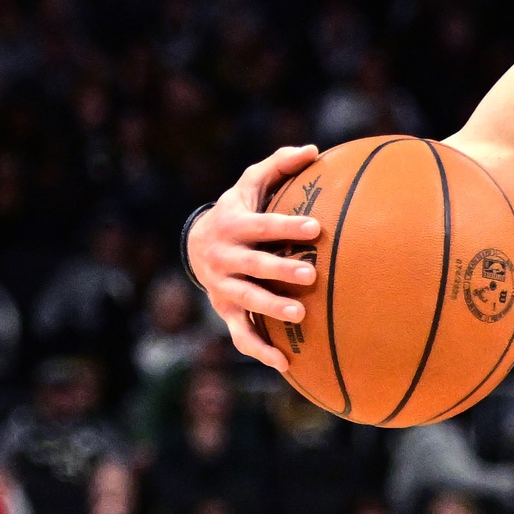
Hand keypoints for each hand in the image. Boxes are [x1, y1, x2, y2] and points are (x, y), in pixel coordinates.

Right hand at [187, 144, 325, 370]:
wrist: (197, 244)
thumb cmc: (239, 210)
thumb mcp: (251, 183)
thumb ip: (279, 165)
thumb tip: (314, 150)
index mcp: (233, 225)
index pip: (260, 225)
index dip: (285, 225)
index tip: (316, 227)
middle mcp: (223, 258)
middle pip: (252, 265)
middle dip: (280, 269)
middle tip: (311, 273)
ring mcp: (222, 287)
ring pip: (245, 300)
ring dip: (270, 308)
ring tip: (300, 313)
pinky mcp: (226, 312)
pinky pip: (240, 334)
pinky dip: (259, 349)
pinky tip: (285, 363)